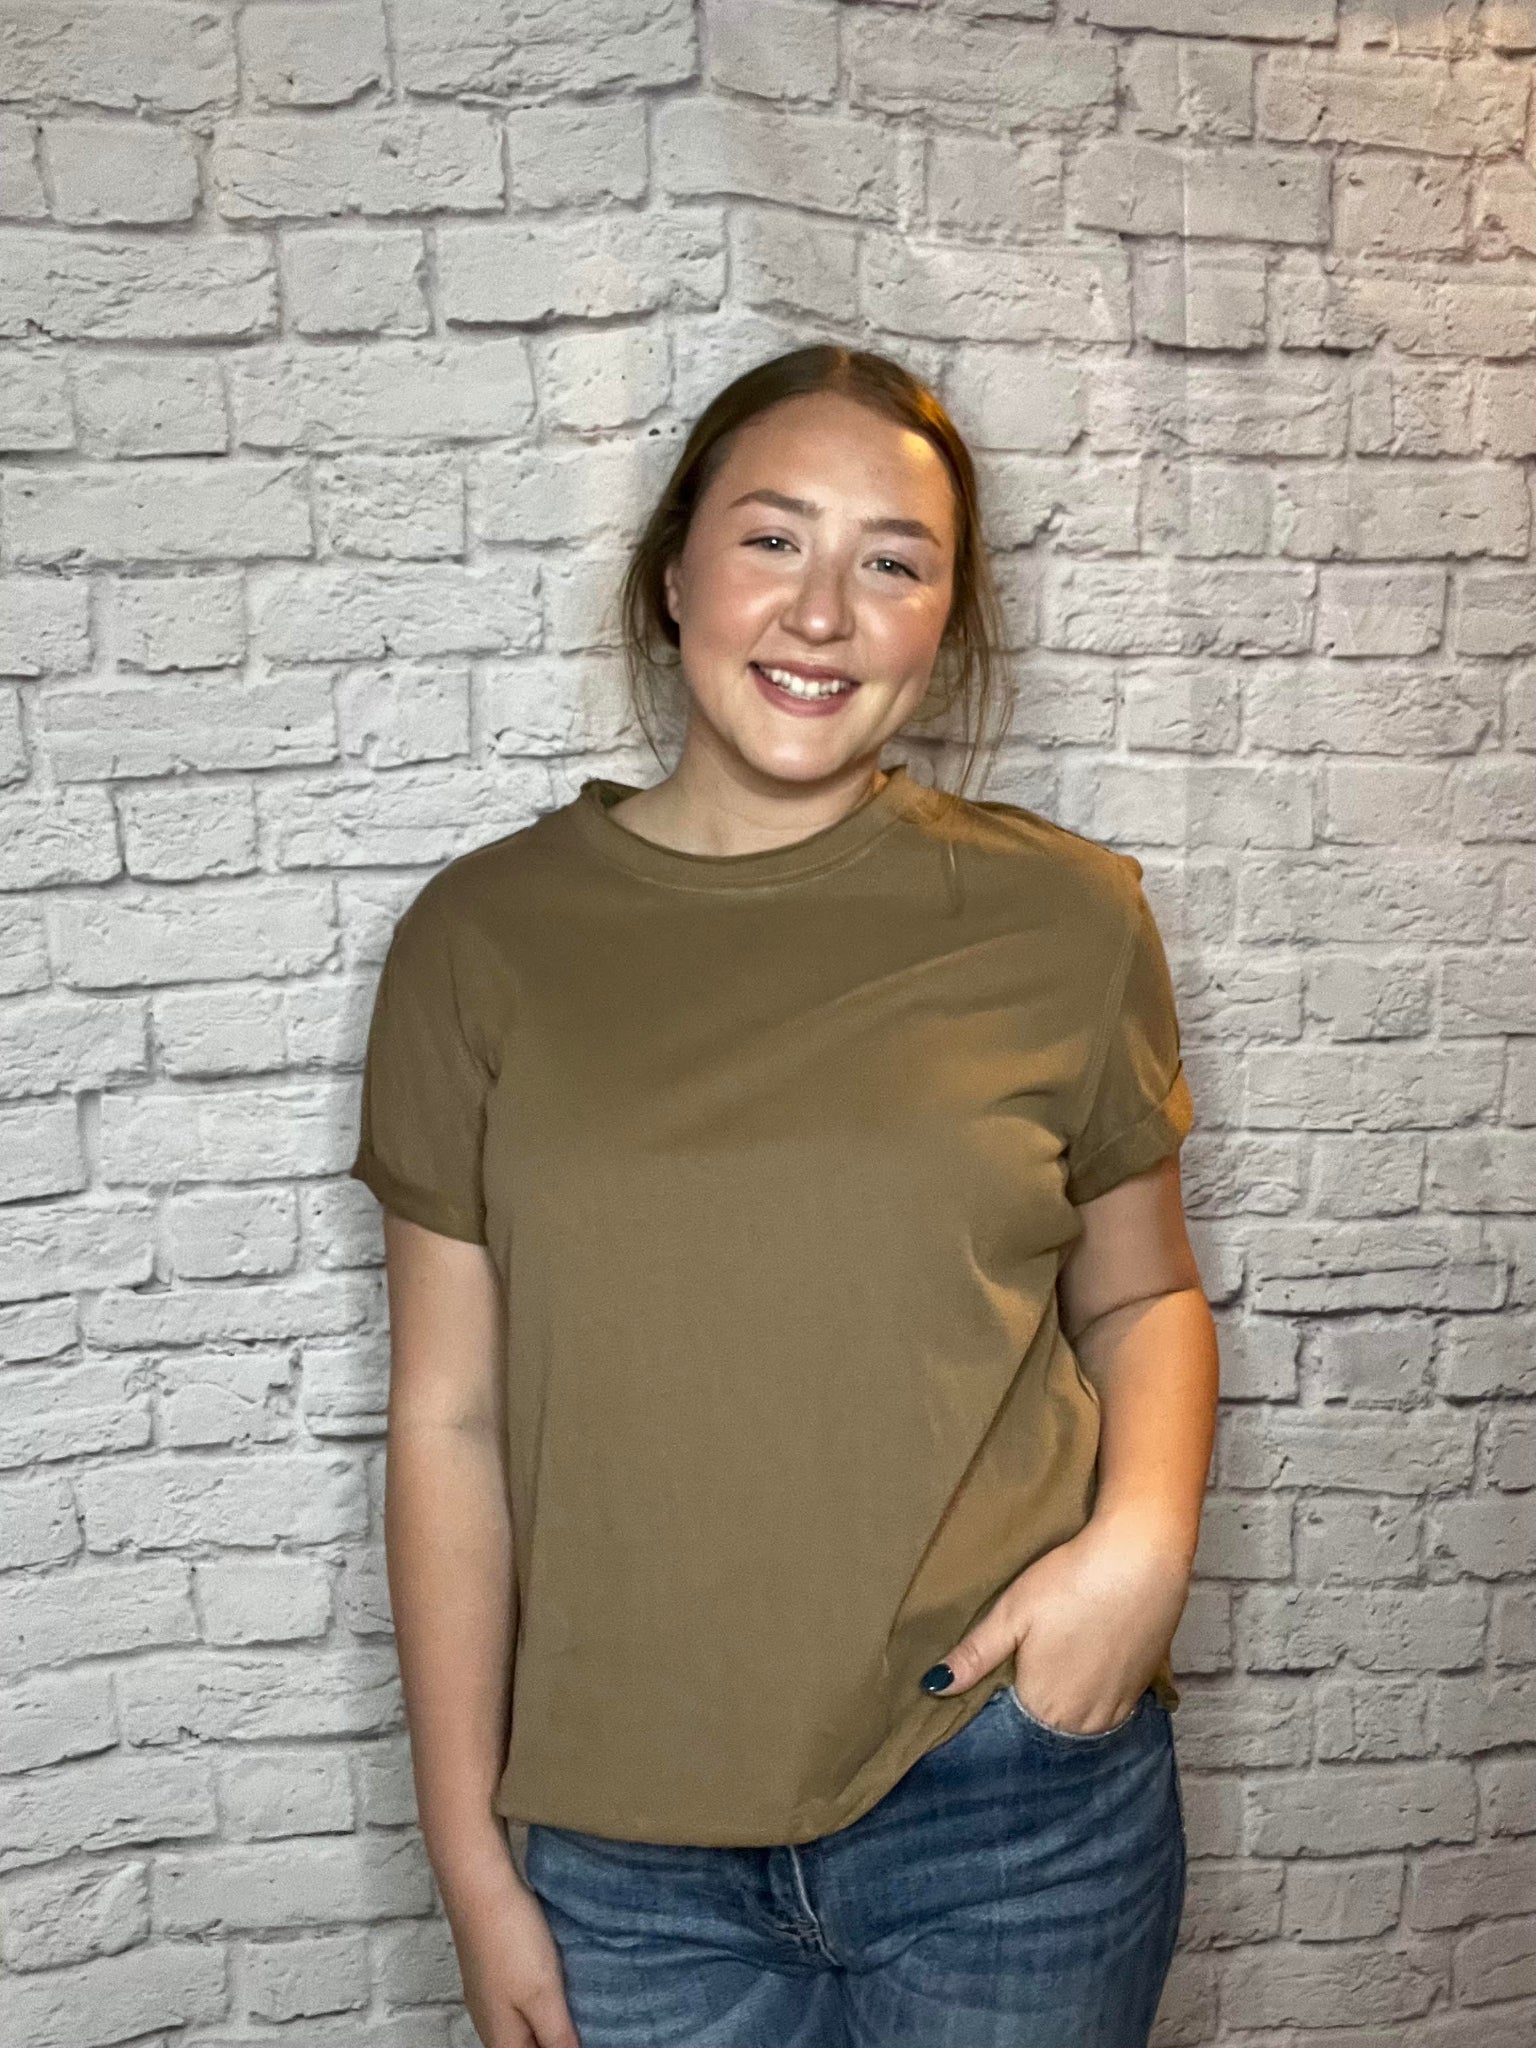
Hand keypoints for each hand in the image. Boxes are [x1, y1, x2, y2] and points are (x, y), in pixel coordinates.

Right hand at [440, 1860, 581, 2047]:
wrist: (479, 1884)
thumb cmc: (511, 1940)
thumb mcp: (543, 1995)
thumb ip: (557, 2037)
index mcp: (502, 2040)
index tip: (587, 2032)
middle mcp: (490, 2023)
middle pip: (528, 2046)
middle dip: (557, 2038)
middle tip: (590, 2020)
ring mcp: (488, 1995)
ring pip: (524, 2024)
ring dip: (550, 2021)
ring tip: (581, 2004)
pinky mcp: (493, 1970)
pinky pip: (520, 2000)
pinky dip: (541, 1999)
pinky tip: (559, 1980)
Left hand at [922, 1517, 1189, 1734]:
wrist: (1140, 1559)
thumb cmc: (1069, 1581)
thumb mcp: (1010, 1613)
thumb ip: (974, 1655)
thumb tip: (932, 1687)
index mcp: (1043, 1704)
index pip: (1014, 1724)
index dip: (1005, 1702)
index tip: (1004, 1676)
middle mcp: (1082, 1719)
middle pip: (1049, 1725)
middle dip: (1036, 1706)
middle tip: (1032, 1662)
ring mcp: (1117, 1707)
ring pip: (1082, 1721)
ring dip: (1068, 1703)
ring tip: (1062, 1662)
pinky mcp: (1143, 1688)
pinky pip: (1113, 1709)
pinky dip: (1099, 1695)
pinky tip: (1091, 1663)